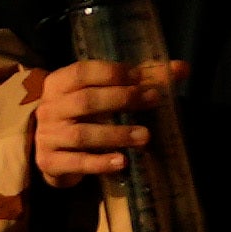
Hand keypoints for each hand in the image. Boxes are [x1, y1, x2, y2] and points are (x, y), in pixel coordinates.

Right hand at [20, 52, 175, 191]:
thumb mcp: (104, 94)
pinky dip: (100, 163)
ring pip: (83, 134)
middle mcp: (50, 107)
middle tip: (152, 101)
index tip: (141, 78)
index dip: (112, 73)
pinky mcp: (50, 162)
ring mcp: (48, 136)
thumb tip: (182, 68)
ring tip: (145, 136)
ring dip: (116, 134)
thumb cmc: (85, 116)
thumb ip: (141, 80)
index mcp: (59, 83)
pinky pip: (76, 162)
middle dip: (121, 100)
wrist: (53, 151)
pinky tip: (122, 161)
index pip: (83, 72)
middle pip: (85, 101)